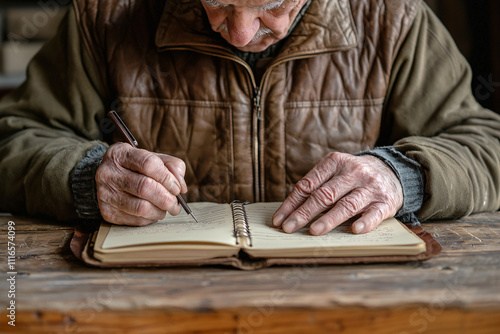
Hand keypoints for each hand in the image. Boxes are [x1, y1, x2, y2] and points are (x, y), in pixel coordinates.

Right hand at [95, 143, 187, 225]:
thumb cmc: (135, 168)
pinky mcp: (107, 212)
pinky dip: (150, 219)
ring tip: (167, 208)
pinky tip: (153, 212)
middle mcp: (108, 173)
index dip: (167, 178)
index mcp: (120, 154)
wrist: (108, 180)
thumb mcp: (152, 158)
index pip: (148, 164)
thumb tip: (181, 187)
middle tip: (176, 204)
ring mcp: (104, 194)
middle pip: (145, 187)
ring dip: (160, 211)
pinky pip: (136, 220)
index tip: (177, 187)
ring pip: (141, 208)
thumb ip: (172, 166)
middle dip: (167, 198)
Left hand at [272, 152, 403, 234]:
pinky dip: (364, 222)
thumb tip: (289, 212)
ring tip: (313, 231)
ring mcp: (370, 187)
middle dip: (304, 213)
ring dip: (329, 219)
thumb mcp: (334, 172)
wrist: (392, 171)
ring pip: (346, 204)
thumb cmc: (353, 176)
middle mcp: (353, 172)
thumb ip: (315, 187)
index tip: (279, 220)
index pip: (308, 184)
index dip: (291, 203)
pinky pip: (374, 213)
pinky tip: (354, 230)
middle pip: (324, 194)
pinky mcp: (385, 202)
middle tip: (289, 228)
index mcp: (335, 162)